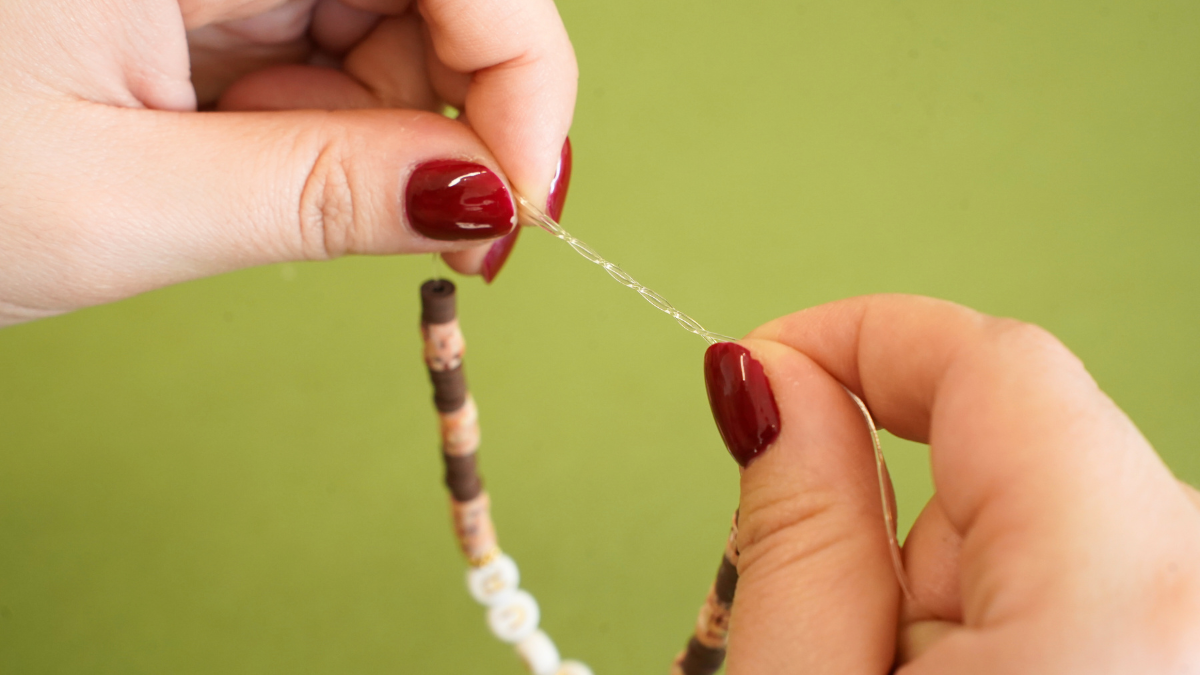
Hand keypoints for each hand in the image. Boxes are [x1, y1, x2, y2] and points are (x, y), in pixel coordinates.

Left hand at [0, 0, 575, 325]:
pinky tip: (245, 167)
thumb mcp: (111, 207)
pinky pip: (315, 44)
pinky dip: (317, 126)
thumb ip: (320, 199)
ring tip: (263, 196)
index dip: (524, 74)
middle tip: (438, 233)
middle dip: (454, 111)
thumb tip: (489, 199)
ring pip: (382, 21)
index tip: (525, 204)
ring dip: (376, 130)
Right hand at [703, 295, 1199, 672]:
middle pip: (1023, 456)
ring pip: (1056, 530)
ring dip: (959, 587)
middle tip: (827, 617)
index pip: (995, 366)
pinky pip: (1102, 592)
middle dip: (899, 510)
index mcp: (1119, 592)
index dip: (859, 338)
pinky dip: (1021, 629)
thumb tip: (776, 387)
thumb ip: (801, 534)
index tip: (766, 360)